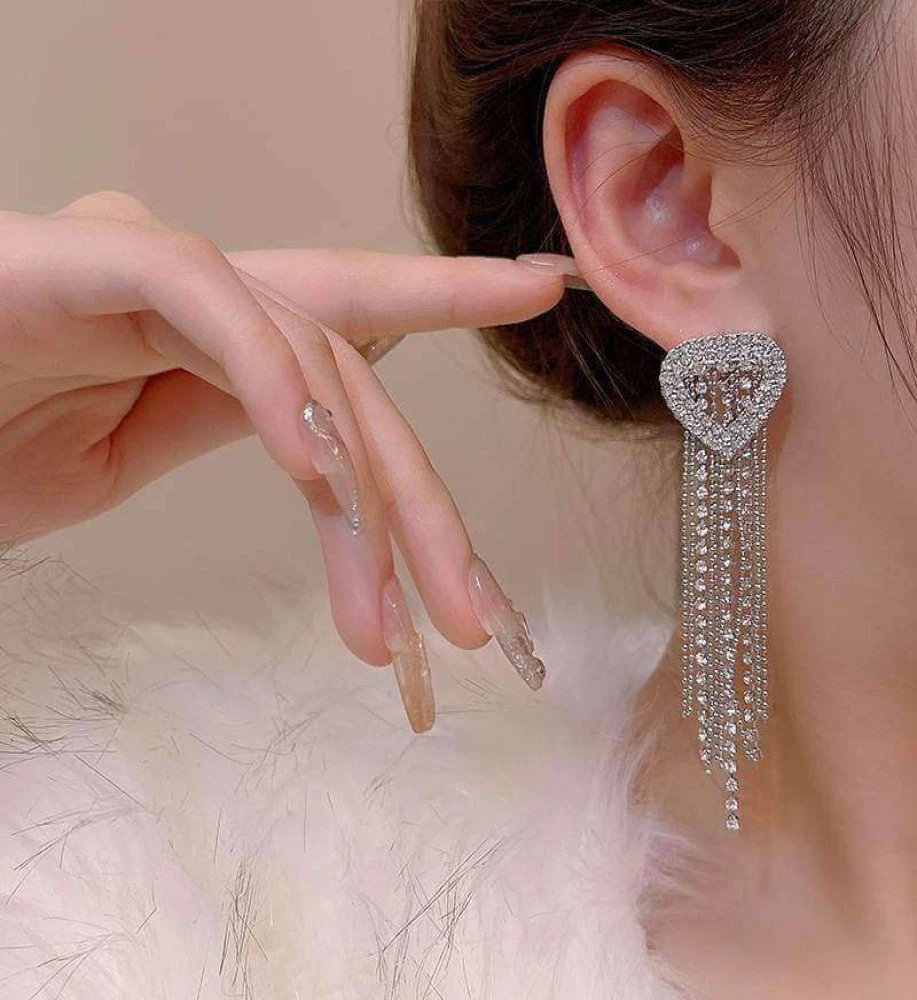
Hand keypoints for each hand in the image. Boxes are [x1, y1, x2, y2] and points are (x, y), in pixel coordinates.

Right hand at [0, 191, 564, 729]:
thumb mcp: (113, 454)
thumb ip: (222, 421)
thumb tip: (327, 433)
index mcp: (202, 336)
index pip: (345, 318)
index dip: (445, 294)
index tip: (536, 286)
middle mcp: (191, 291)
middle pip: (350, 372)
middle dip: (423, 497)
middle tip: (475, 613)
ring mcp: (144, 267)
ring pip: (308, 356)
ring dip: (361, 498)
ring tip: (394, 618)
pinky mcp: (91, 261)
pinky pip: (214, 310)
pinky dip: (274, 389)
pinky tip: (315, 474)